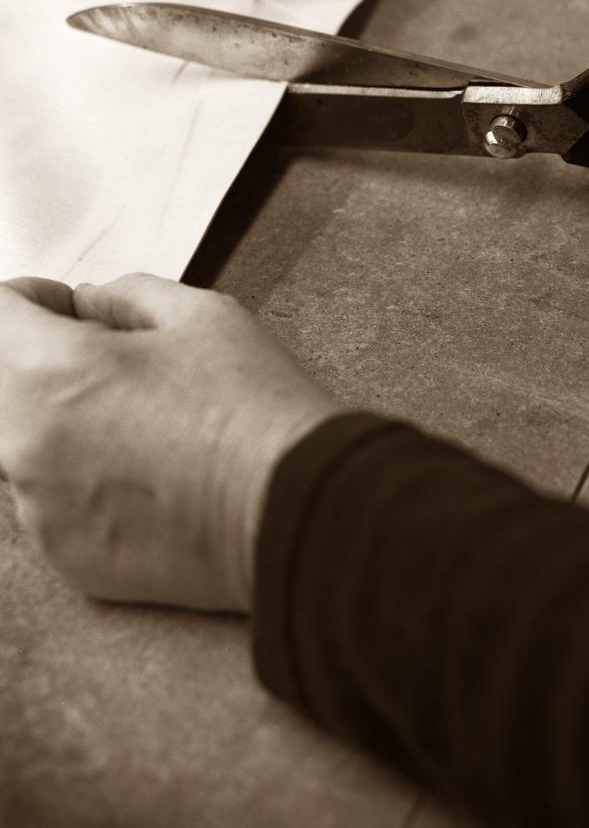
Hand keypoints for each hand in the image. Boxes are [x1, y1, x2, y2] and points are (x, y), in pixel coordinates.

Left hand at [0, 274, 342, 610]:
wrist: (297, 509)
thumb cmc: (256, 411)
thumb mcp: (203, 316)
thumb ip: (126, 296)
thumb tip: (88, 304)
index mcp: (52, 374)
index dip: (34, 300)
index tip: (67, 309)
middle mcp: (26, 447)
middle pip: (2, 381)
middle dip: (46, 361)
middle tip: (113, 362)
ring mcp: (41, 510)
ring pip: (24, 444)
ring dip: (64, 422)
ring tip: (144, 424)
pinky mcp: (68, 557)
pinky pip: (51, 502)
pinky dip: (83, 481)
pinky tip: (150, 474)